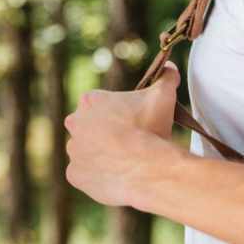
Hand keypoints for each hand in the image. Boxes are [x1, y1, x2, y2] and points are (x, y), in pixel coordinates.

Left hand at [63, 61, 181, 207]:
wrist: (145, 168)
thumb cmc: (150, 129)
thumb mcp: (163, 95)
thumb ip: (165, 78)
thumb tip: (171, 68)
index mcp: (90, 101)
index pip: (100, 103)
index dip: (118, 112)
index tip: (132, 120)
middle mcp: (75, 123)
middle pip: (89, 126)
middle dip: (104, 132)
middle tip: (128, 140)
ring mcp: (73, 150)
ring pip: (85, 150)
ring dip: (99, 153)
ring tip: (124, 160)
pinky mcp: (74, 174)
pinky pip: (84, 174)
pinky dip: (97, 176)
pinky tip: (115, 175)